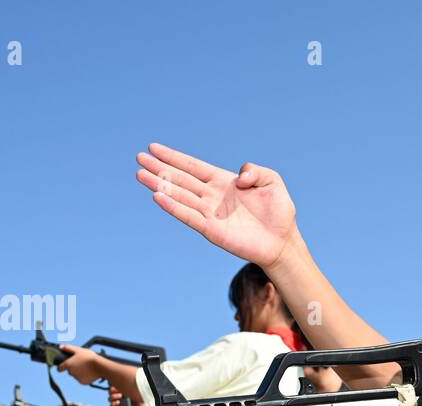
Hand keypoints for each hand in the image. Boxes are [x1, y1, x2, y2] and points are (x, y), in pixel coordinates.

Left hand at [55, 345, 103, 384]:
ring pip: (76, 375)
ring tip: (87, 367)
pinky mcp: (83, 382)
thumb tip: (61, 347)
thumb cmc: (89, 357)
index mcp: (68, 365)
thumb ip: (68, 348)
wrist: (100, 367)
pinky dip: (85, 376)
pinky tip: (90, 372)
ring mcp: (77, 378)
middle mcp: (71, 372)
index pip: (59, 368)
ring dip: (79, 372)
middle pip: (69, 371)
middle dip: (74, 368)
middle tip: (81, 363)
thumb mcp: (78, 350)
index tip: (65, 365)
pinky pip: (82, 379)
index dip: (62, 366)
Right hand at [135, 143, 298, 268]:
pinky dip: (173, 207)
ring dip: (160, 185)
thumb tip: (238, 178)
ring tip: (141, 174)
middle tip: (139, 158)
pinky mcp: (212, 230)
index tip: (154, 148)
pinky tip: (158, 197)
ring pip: (179, 196)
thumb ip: (254, 170)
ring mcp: (209, 213)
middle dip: (160, 168)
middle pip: (180, 179)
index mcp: (223, 181)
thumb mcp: (272, 180)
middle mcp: (212, 196)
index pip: (192, 166)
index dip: (174, 157)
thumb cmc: (278, 211)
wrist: (282, 241)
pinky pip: (188, 216)